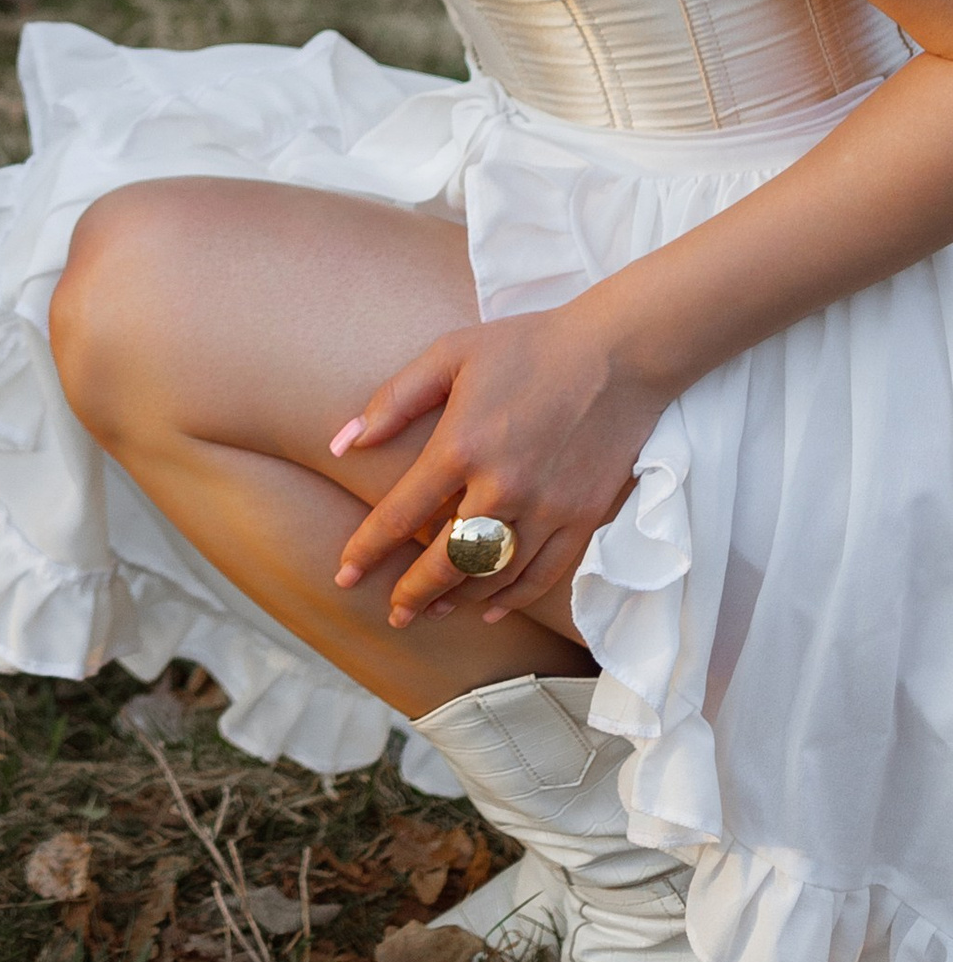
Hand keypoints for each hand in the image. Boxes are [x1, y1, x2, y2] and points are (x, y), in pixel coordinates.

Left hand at [329, 304, 663, 632]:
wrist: (617, 354)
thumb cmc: (528, 347)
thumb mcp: (450, 354)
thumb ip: (393, 400)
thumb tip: (343, 444)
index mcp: (461, 446)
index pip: (400, 515)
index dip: (367, 550)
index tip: (344, 574)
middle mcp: (501, 487)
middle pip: (446, 561)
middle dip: (412, 594)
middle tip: (392, 614)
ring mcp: (546, 508)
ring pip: (492, 576)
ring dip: (457, 601)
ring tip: (432, 611)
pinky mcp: (582, 518)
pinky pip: (542, 575)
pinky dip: (512, 599)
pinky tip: (489, 609)